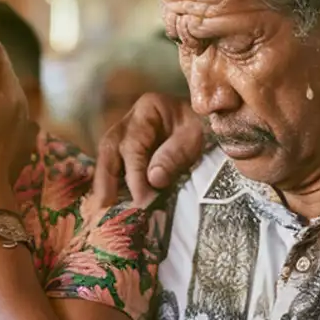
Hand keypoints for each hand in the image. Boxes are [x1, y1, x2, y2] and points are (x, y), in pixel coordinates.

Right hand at [94, 92, 205, 206]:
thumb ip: (175, 155)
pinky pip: (114, 169)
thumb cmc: (207, 128)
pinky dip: (113, 186)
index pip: (132, 146)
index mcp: (147, 110)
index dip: (134, 175)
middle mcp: (129, 121)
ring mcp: (126, 136)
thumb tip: (153, 180)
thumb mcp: (196, 137)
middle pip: (108, 149)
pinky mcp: (128, 152)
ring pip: (106, 159)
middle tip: (105, 207)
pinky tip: (113, 204)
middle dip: (105, 180)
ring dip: (105, 185)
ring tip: (106, 210)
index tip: (141, 201)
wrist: (215, 126)